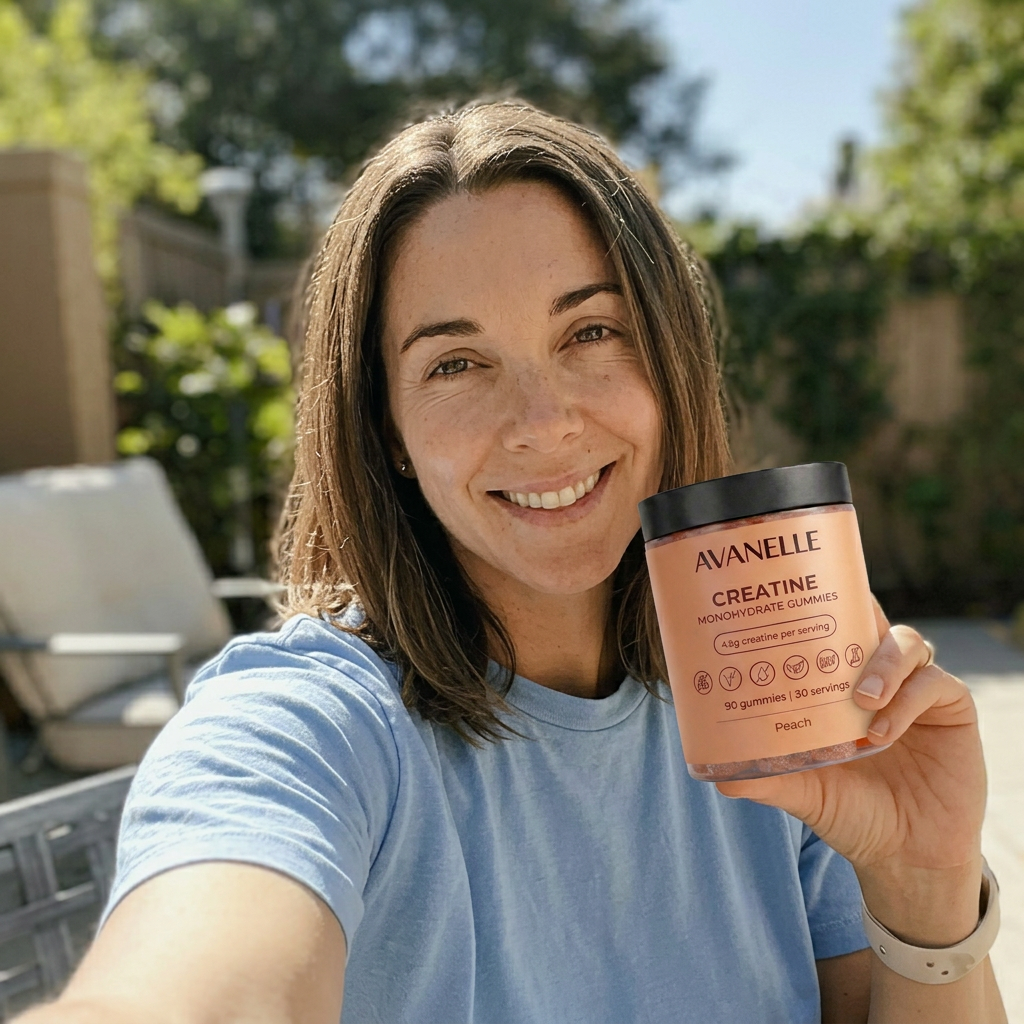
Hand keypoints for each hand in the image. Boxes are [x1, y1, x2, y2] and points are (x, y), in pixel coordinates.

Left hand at [717, 596, 986, 942]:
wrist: (906, 856)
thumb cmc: (851, 813)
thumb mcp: (804, 792)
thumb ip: (768, 779)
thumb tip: (720, 775)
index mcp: (839, 682)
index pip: (830, 627)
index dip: (817, 606)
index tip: (789, 600)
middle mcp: (878, 675)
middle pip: (869, 620)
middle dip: (850, 613)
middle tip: (825, 631)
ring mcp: (915, 689)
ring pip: (904, 643)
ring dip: (881, 664)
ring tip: (860, 698)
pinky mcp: (952, 708)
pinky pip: (934, 684)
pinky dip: (906, 702)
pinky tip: (882, 732)